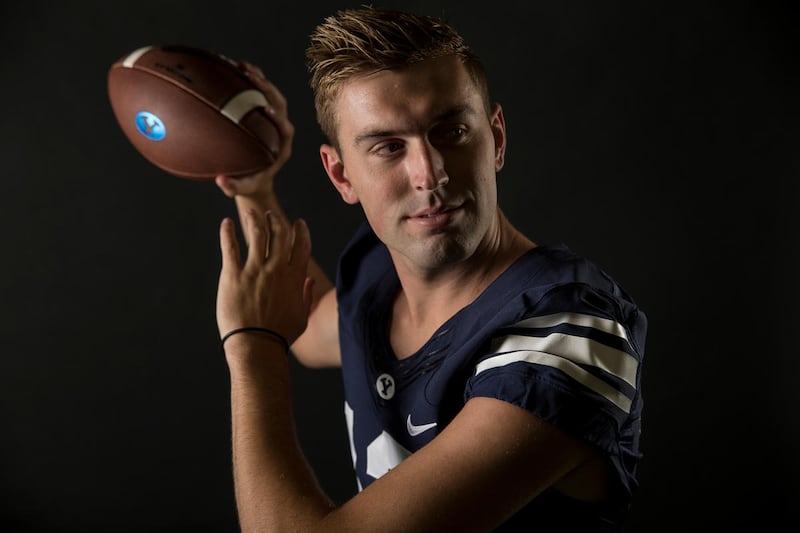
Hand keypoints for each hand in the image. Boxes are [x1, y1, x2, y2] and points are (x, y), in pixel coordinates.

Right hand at [215, 61, 294, 198]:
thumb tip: (220, 181)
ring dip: (260, 80)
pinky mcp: (264, 114)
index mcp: (281, 147)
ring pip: (272, 95)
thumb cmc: (250, 184)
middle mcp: (280, 130)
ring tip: (242, 66)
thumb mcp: (242, 188)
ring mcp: (274, 120)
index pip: (285, 129)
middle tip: (250, 77)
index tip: (267, 109)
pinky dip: (249, 82)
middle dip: (268, 89)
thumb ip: (233, 187)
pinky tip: (233, 69)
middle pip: (280, 105)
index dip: (278, 118)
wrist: (256, 178)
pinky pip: (259, 94)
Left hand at [216, 209, 313, 348]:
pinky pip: (230, 246)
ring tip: (251, 213)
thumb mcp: (302, 316)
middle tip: (271, 215)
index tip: (299, 223)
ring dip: (255, 220)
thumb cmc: (280, 335)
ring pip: (257, 235)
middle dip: (276, 221)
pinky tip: (226, 223)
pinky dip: (228, 232)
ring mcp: (254, 270)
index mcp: (294, 278)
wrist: (257, 345)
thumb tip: (310, 281)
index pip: (301, 245)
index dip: (301, 231)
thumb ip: (306, 295)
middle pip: (279, 234)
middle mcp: (276, 269)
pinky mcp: (233, 275)